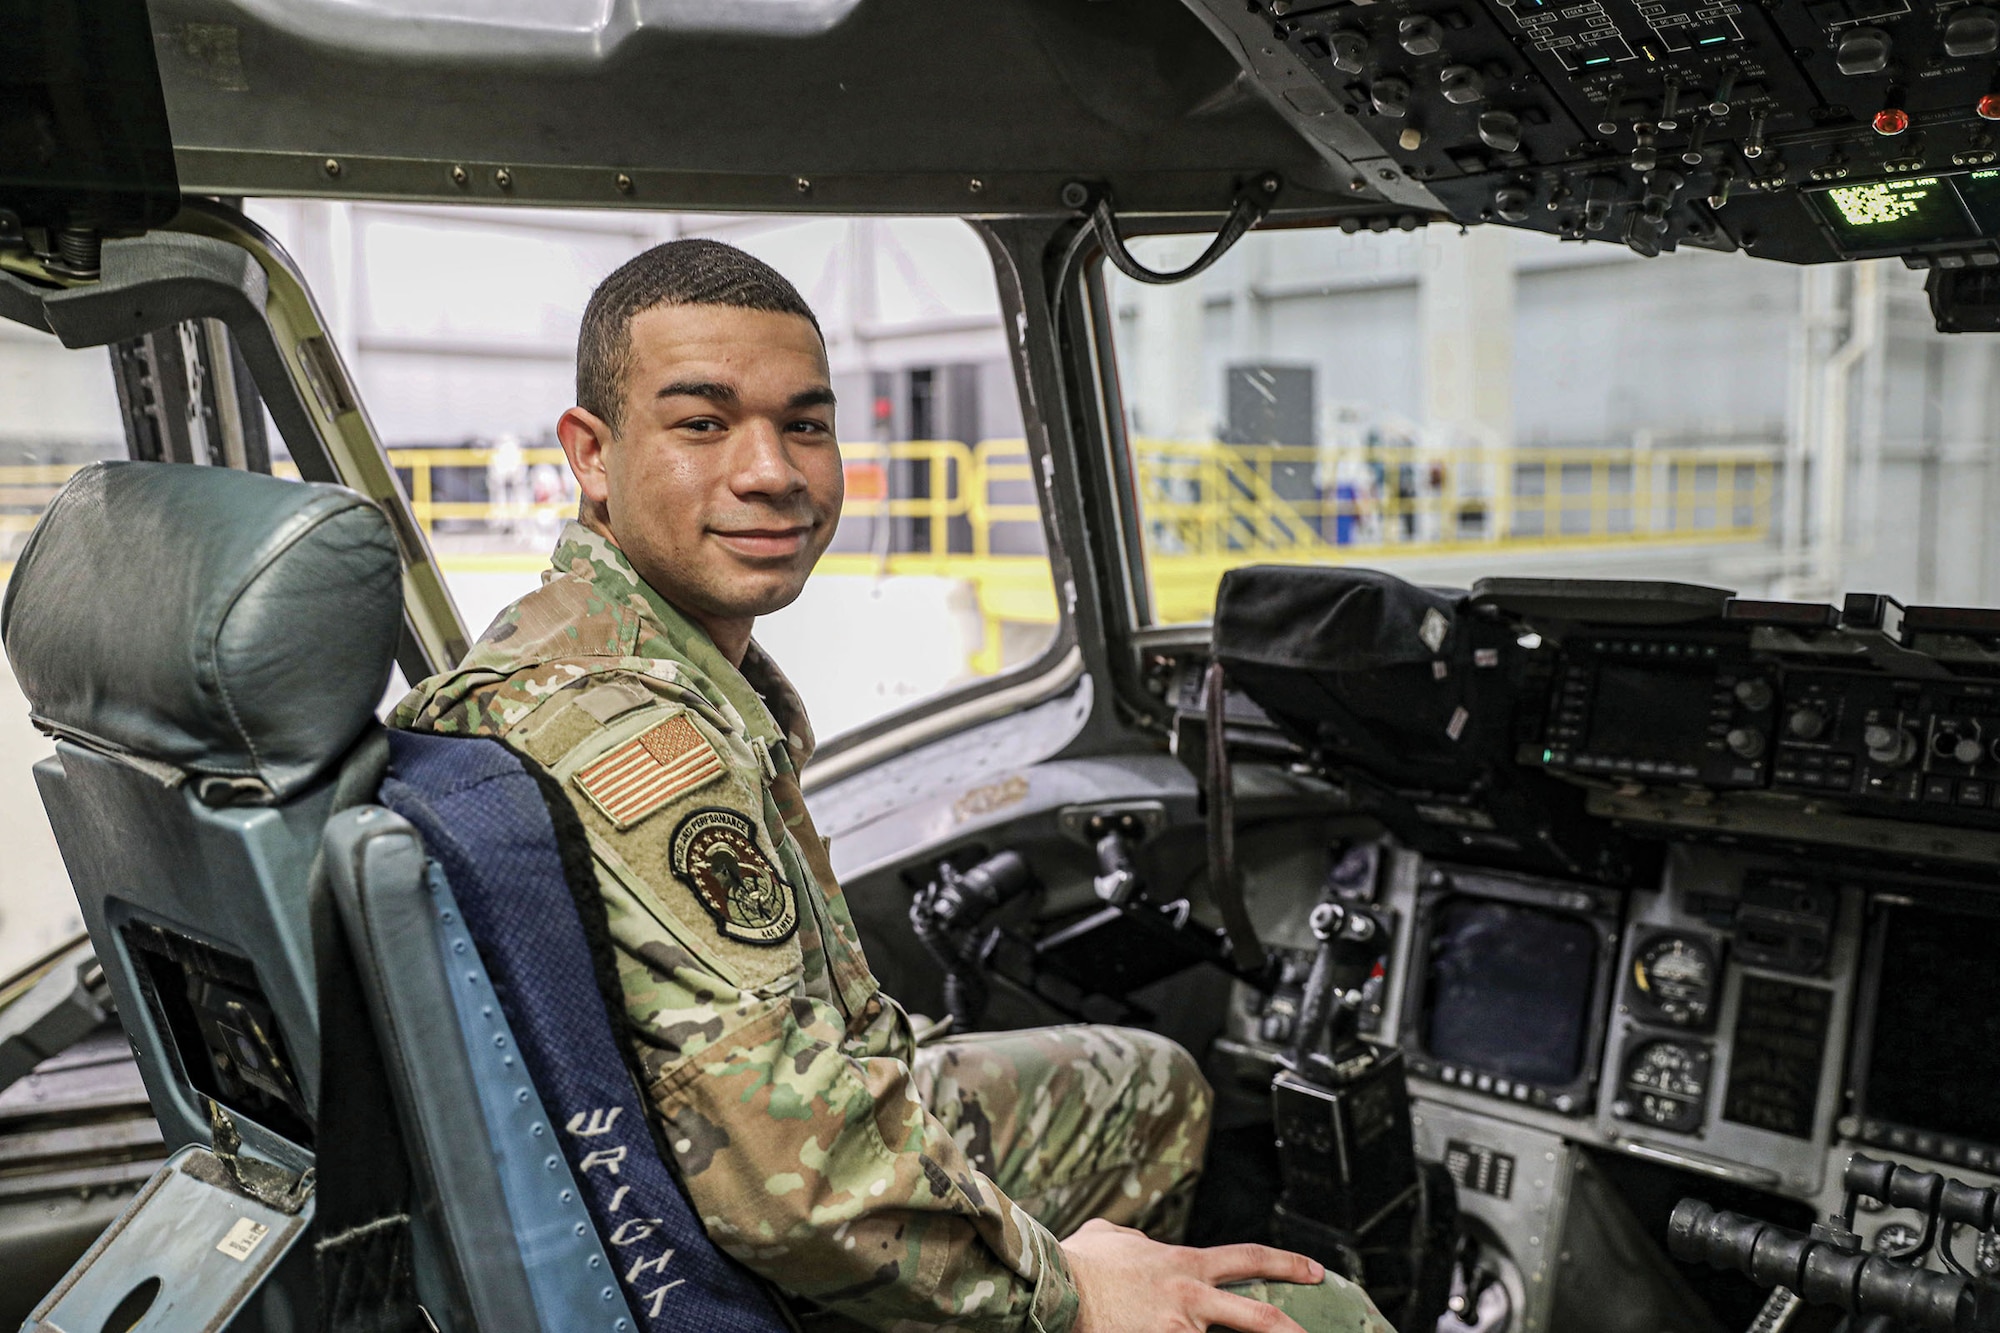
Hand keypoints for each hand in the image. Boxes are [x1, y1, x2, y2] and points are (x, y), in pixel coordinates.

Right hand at [1059, 1217, 1324, 1332]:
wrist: (1057, 1287)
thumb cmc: (1079, 1262)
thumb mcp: (1111, 1237)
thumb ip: (1137, 1241)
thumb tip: (1142, 1245)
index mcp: (1183, 1265)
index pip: (1248, 1258)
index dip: (1286, 1263)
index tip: (1314, 1271)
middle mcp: (1190, 1298)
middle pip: (1259, 1317)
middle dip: (1293, 1331)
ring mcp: (1178, 1330)